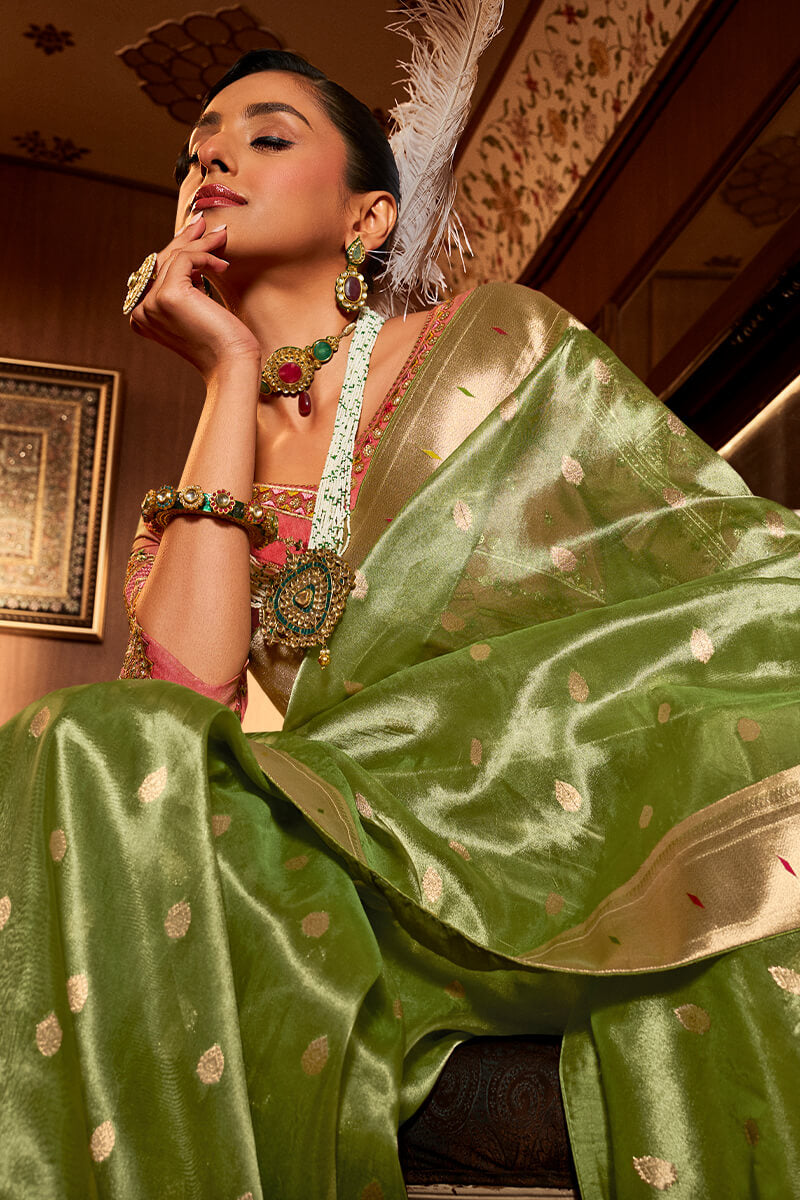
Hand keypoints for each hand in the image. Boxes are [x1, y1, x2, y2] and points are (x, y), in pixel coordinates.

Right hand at [127, 214, 260, 379]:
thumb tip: (191, 250)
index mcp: (143, 317)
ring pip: (174, 257)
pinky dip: (205, 256)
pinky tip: (223, 265)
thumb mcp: (197, 309)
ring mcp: (151, 304)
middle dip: (186, 240)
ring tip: (222, 236)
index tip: (196, 233)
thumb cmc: (222, 342)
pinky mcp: (168, 296)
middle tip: (205, 223)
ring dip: (201, 244)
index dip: (176, 250)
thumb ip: (186, 286)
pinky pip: (185, 259)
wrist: (232, 363)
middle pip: (162, 262)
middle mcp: (141, 312)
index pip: (157, 273)